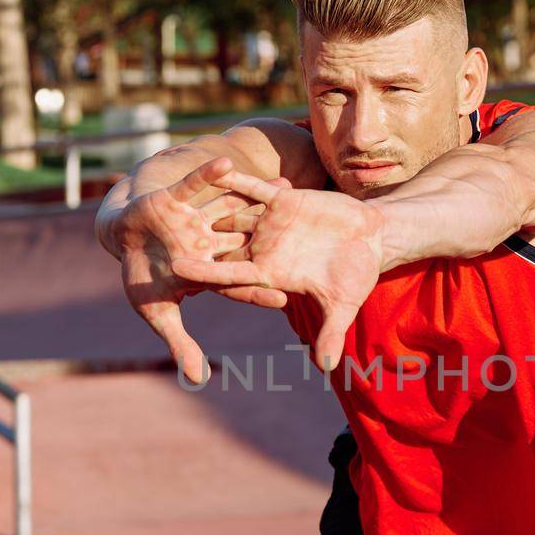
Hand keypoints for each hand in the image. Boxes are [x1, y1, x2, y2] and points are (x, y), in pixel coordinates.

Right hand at [108, 157, 289, 383]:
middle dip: (276, 237)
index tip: (286, 299)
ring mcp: (196, 218)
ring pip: (232, 207)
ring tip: (287, 188)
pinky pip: (197, 184)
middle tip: (310, 236)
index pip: (239, 282)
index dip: (260, 290)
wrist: (119, 239)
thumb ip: (180, 342)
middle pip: (248, 240)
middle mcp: (210, 241)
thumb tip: (197, 379)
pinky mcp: (177, 198)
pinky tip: (228, 163)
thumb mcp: (158, 312)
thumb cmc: (140, 276)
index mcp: (210, 269)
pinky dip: (208, 174)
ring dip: (256, 198)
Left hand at [169, 172, 384, 371]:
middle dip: (195, 242)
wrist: (372, 238)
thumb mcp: (342, 304)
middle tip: (161, 235)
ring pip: (233, 215)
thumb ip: (331, 333)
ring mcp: (270, 223)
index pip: (230, 275)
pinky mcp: (282, 200)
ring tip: (175, 200)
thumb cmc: (357, 275)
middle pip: (222, 246)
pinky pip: (253, 188)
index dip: (205, 272)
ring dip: (208, 209)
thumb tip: (327, 367)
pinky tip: (213, 168)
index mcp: (271, 273)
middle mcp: (264, 249)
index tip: (176, 270)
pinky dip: (236, 179)